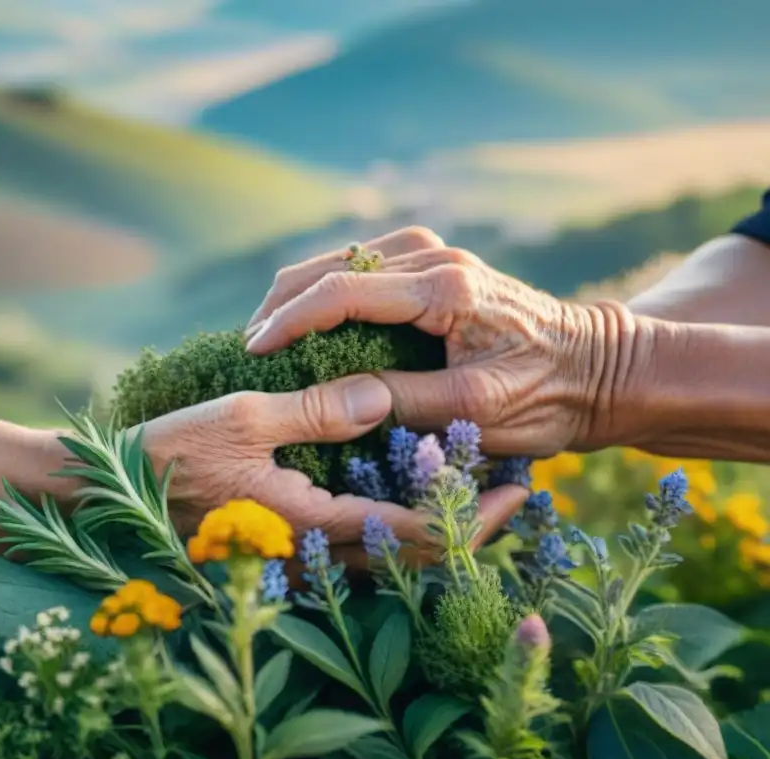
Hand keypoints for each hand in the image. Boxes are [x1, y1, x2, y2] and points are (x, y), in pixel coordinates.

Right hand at [136, 374, 528, 566]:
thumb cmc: (169, 453)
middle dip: (466, 527)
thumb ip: (319, 409)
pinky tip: (399, 478)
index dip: (472, 516)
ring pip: (386, 551)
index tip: (515, 489)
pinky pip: (353, 536)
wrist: (109, 493)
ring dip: (432, 521)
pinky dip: (391, 513)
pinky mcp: (283, 536)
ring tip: (470, 482)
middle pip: (411, 555)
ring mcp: (297, 549)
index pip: (415, 536)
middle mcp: (312, 550)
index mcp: (311, 525)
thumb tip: (384, 394)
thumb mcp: (244, 418)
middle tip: (509, 491)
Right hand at [245, 227, 621, 456]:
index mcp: (445, 289)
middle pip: (333, 263)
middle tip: (249, 344)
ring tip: (270, 333)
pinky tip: (312, 319)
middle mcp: (439, 258)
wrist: (602, 372)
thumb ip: (400, 399)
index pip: (342, 291)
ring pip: (345, 259)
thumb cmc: (549, 397)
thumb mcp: (475, 410)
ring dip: (303, 291)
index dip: (289, 321)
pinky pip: (368, 267)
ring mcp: (440, 256)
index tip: (252, 350)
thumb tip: (333, 396)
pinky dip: (331, 289)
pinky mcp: (440, 267)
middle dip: (283, 301)